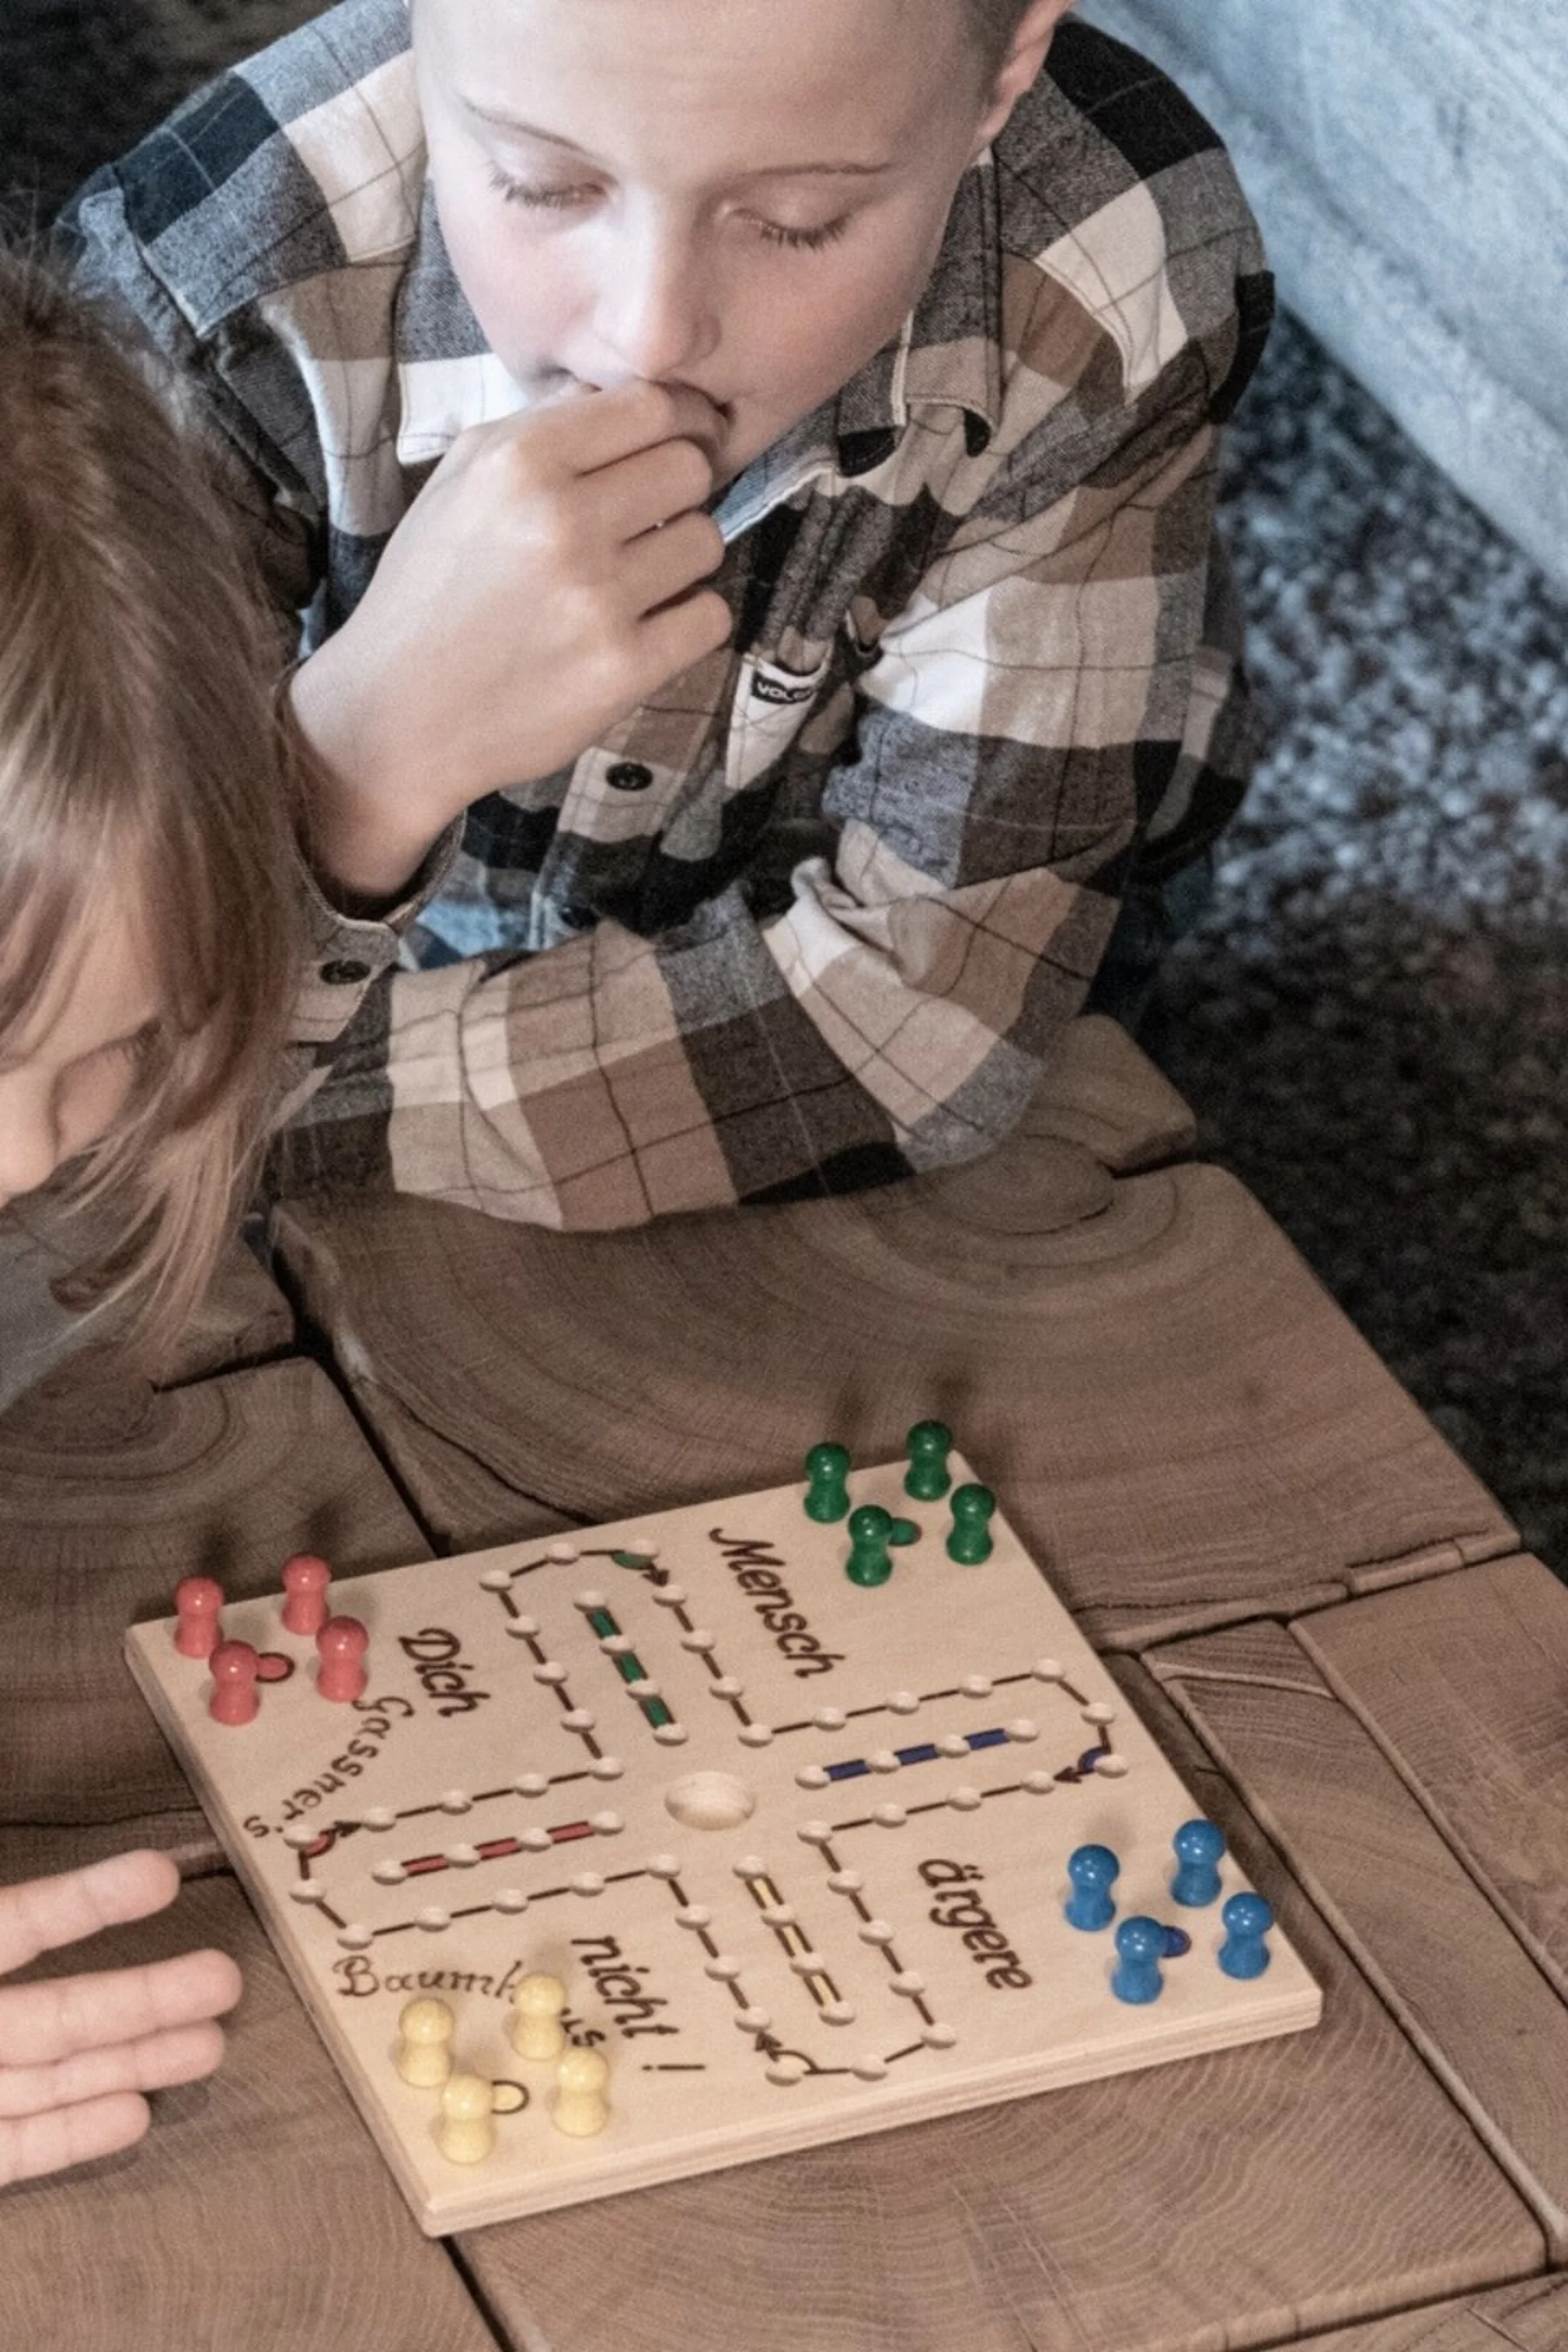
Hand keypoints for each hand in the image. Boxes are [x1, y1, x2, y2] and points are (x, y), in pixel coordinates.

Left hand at [0, 1849, 241, 2186]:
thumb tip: (12, 1913)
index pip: (21, 1925)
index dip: (89, 1904)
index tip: (164, 1874)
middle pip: (61, 2012)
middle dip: (146, 1997)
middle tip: (226, 1980)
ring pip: (56, 2078)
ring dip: (134, 2063)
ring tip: (210, 2046)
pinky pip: (23, 2147)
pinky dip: (75, 2136)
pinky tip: (136, 2116)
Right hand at [291, 379, 732, 899]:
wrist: (397, 715)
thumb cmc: (429, 592)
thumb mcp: (459, 482)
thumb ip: (540, 427)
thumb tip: (620, 394)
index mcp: (520, 462)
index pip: (654, 406)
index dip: (679, 423)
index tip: (678, 444)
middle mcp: (563, 522)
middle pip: (691, 470)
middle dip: (677, 492)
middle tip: (646, 522)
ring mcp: (597, 599)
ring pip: (707, 542)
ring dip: (682, 559)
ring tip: (635, 580)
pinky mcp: (623, 669)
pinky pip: (711, 617)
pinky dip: (689, 621)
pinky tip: (648, 627)